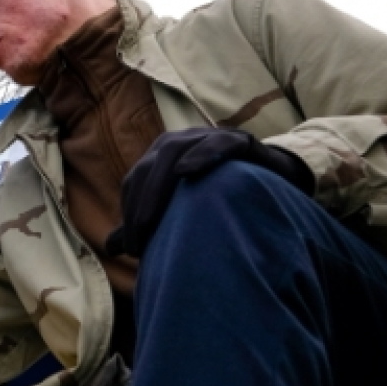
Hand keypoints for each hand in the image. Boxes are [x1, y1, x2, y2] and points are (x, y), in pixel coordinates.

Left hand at [106, 128, 314, 257]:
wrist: (275, 182)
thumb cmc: (221, 198)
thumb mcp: (183, 213)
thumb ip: (150, 224)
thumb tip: (111, 247)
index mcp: (160, 157)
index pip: (134, 182)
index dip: (130, 213)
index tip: (134, 248)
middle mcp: (178, 142)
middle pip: (147, 170)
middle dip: (140, 208)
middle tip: (140, 245)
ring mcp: (205, 137)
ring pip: (171, 155)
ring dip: (158, 188)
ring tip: (151, 222)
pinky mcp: (236, 140)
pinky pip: (214, 144)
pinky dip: (199, 155)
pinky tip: (187, 172)